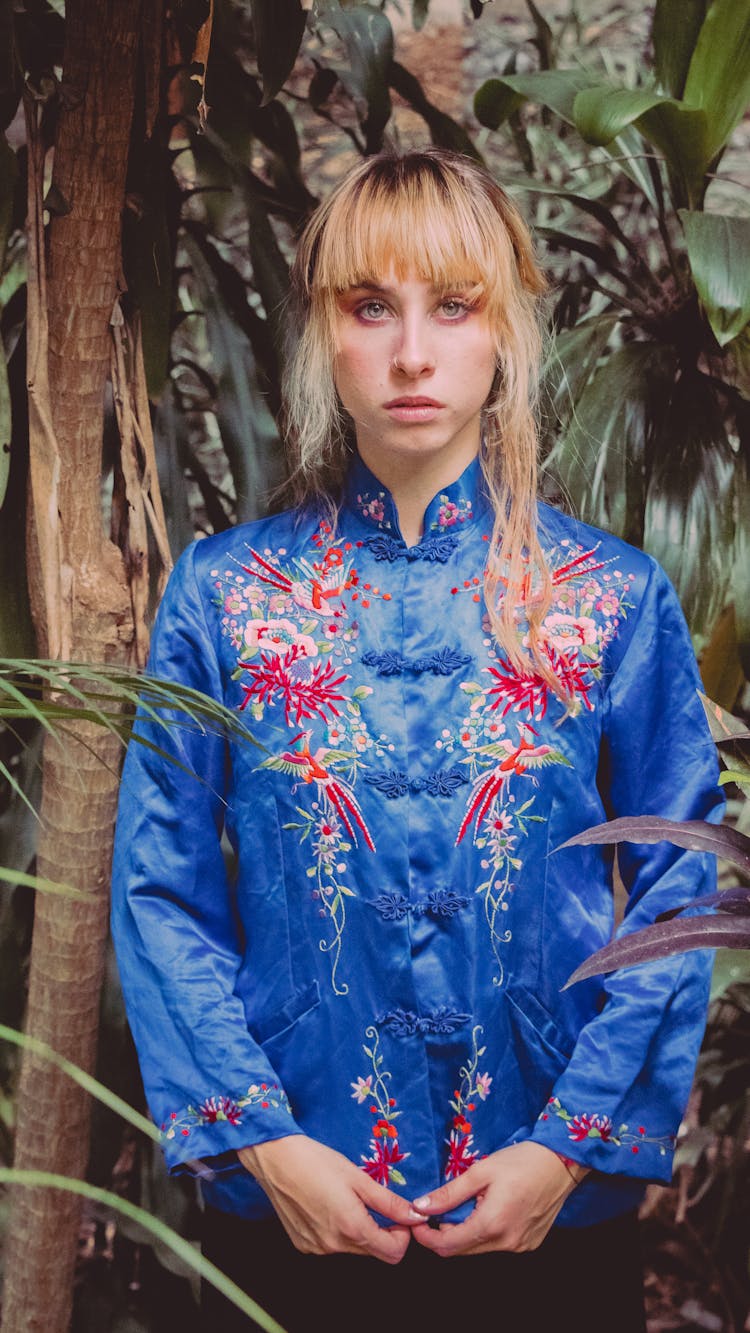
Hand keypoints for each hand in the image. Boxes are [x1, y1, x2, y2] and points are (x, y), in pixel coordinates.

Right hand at [238, 1135, 425, 1263]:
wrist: (275, 1159)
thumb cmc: (317, 1162)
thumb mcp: (358, 1178)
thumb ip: (389, 1202)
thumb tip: (416, 1216)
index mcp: (352, 1228)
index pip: (393, 1254)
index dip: (403, 1235)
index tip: (399, 1216)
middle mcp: (334, 1245)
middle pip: (374, 1252)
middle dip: (382, 1232)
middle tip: (375, 1204)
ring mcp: (317, 1248)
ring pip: (353, 1249)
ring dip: (359, 1230)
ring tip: (348, 1200)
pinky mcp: (303, 1244)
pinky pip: (332, 1245)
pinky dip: (338, 1231)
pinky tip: (328, 1206)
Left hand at [410, 1141, 588, 1256]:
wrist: (562, 1162)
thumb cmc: (521, 1161)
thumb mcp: (480, 1171)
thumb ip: (449, 1193)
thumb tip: (421, 1206)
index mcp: (492, 1225)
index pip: (448, 1246)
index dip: (427, 1237)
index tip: (416, 1222)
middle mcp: (507, 1243)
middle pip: (462, 1250)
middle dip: (444, 1233)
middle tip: (440, 1208)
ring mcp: (520, 1246)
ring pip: (479, 1248)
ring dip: (466, 1231)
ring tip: (470, 1203)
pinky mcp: (529, 1243)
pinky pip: (498, 1244)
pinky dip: (485, 1231)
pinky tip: (490, 1208)